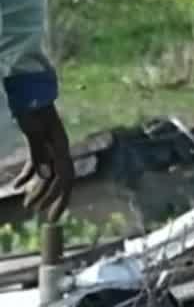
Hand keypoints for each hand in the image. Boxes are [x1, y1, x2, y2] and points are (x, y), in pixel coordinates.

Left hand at [12, 103, 72, 222]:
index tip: (52, 216)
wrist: (29, 91)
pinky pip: (36, 165)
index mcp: (61, 148)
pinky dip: (27, 176)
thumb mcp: (33, 130)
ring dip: (38, 190)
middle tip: (40, 215)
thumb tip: (46, 176)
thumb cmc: (31, 109)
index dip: (60, 198)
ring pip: (47, 175)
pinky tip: (16, 185)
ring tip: (27, 205)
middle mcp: (59, 150)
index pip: (65, 179)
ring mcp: (50, 147)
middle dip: (50, 199)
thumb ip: (39, 152)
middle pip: (58, 180)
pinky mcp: (40, 144)